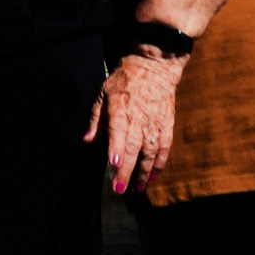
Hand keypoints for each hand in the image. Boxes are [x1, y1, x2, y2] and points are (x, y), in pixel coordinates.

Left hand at [90, 49, 182, 194]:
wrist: (154, 65)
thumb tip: (86, 140)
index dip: (117, 146)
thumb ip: (96, 118)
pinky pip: (165, 147)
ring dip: (144, 172)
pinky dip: (160, 163)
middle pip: (134, 146)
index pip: (118, 129)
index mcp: (120, 107)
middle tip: (120, 189)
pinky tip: (153, 176)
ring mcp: (154, 120)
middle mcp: (139, 116)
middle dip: (127, 169)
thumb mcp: (104, 93)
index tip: (115, 162)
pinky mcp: (167, 123)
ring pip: (150, 151)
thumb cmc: (125, 80)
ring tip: (137, 189)